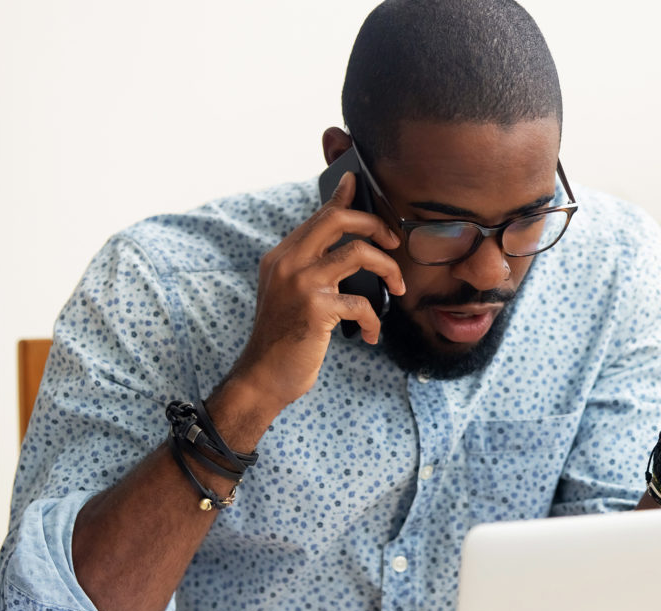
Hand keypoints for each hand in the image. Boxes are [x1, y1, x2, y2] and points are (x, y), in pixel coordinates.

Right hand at [223, 172, 405, 413]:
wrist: (262, 378)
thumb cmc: (284, 339)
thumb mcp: (290, 295)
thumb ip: (310, 268)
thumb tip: (344, 245)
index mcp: (282, 256)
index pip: (320, 216)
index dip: (344, 197)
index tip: (358, 183)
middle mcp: (288, 263)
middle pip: (338, 219)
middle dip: (375, 225)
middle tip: (394, 243)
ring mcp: (301, 283)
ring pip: (358, 252)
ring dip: (388, 269)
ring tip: (398, 289)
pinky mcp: (316, 309)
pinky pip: (362, 303)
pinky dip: (374, 320)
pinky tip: (372, 335)